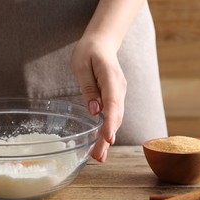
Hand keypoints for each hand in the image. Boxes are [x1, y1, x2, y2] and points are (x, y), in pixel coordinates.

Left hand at [71, 34, 126, 161]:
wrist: (101, 42)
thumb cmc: (88, 51)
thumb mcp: (81, 66)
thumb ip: (88, 88)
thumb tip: (94, 111)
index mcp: (110, 77)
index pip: (113, 103)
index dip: (110, 123)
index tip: (107, 139)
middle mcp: (119, 88)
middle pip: (116, 116)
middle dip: (107, 138)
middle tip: (98, 157)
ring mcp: (119, 93)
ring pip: (115, 118)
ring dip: (107, 137)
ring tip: (98, 156)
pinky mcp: (115, 97)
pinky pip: (113, 115)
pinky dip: (108, 129)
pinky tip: (102, 142)